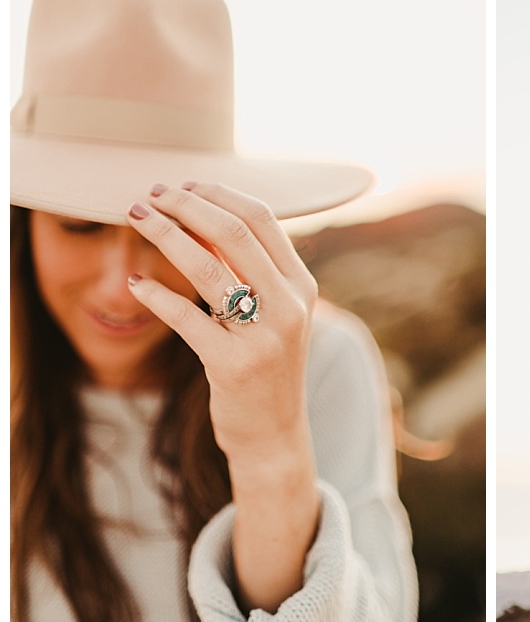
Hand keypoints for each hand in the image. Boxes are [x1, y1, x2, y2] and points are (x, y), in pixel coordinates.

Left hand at [126, 182, 316, 468]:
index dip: (218, 194)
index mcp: (302, 287)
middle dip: (185, 205)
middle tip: (150, 196)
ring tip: (135, 218)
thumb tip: (206, 218)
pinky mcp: (233, 365)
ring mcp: (264, 338)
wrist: (274, 435)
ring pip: (207, 267)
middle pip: (234, 233)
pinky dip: (155, 294)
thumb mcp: (274, 316)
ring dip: (164, 234)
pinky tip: (135, 283)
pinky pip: (185, 317)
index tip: (183, 187)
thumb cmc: (266, 369)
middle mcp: (290, 308)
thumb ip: (254, 272)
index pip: (262, 219)